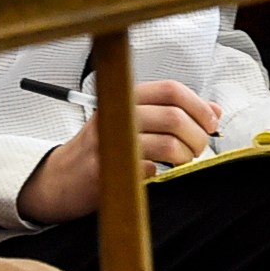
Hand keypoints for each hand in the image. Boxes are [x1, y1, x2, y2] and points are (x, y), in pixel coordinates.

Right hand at [15, 80, 221, 225]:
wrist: (57, 180)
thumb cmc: (96, 149)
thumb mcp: (129, 121)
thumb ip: (169, 112)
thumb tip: (212, 110)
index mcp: (123, 97)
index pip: (170, 89)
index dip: (198, 105)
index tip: (211, 122)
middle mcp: (115, 114)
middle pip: (173, 116)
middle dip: (197, 135)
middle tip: (198, 148)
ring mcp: (109, 142)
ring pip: (167, 143)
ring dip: (186, 157)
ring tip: (182, 162)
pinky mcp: (105, 171)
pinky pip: (149, 170)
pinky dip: (162, 173)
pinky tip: (157, 174)